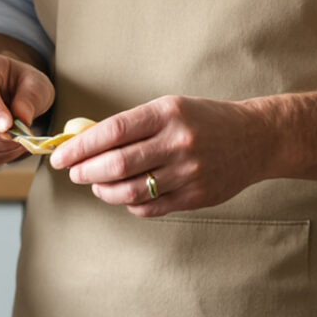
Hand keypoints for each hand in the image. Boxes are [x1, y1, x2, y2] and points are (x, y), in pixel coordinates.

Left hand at [51, 95, 271, 217]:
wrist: (255, 138)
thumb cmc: (204, 120)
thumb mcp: (169, 108)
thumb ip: (131, 125)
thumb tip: (84, 140)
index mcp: (167, 113)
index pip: (111, 132)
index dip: (79, 146)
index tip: (60, 155)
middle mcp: (177, 143)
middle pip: (116, 165)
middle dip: (85, 171)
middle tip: (73, 172)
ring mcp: (188, 173)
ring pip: (130, 192)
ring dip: (103, 191)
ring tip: (96, 185)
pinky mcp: (196, 196)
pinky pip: (150, 208)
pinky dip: (129, 205)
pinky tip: (124, 196)